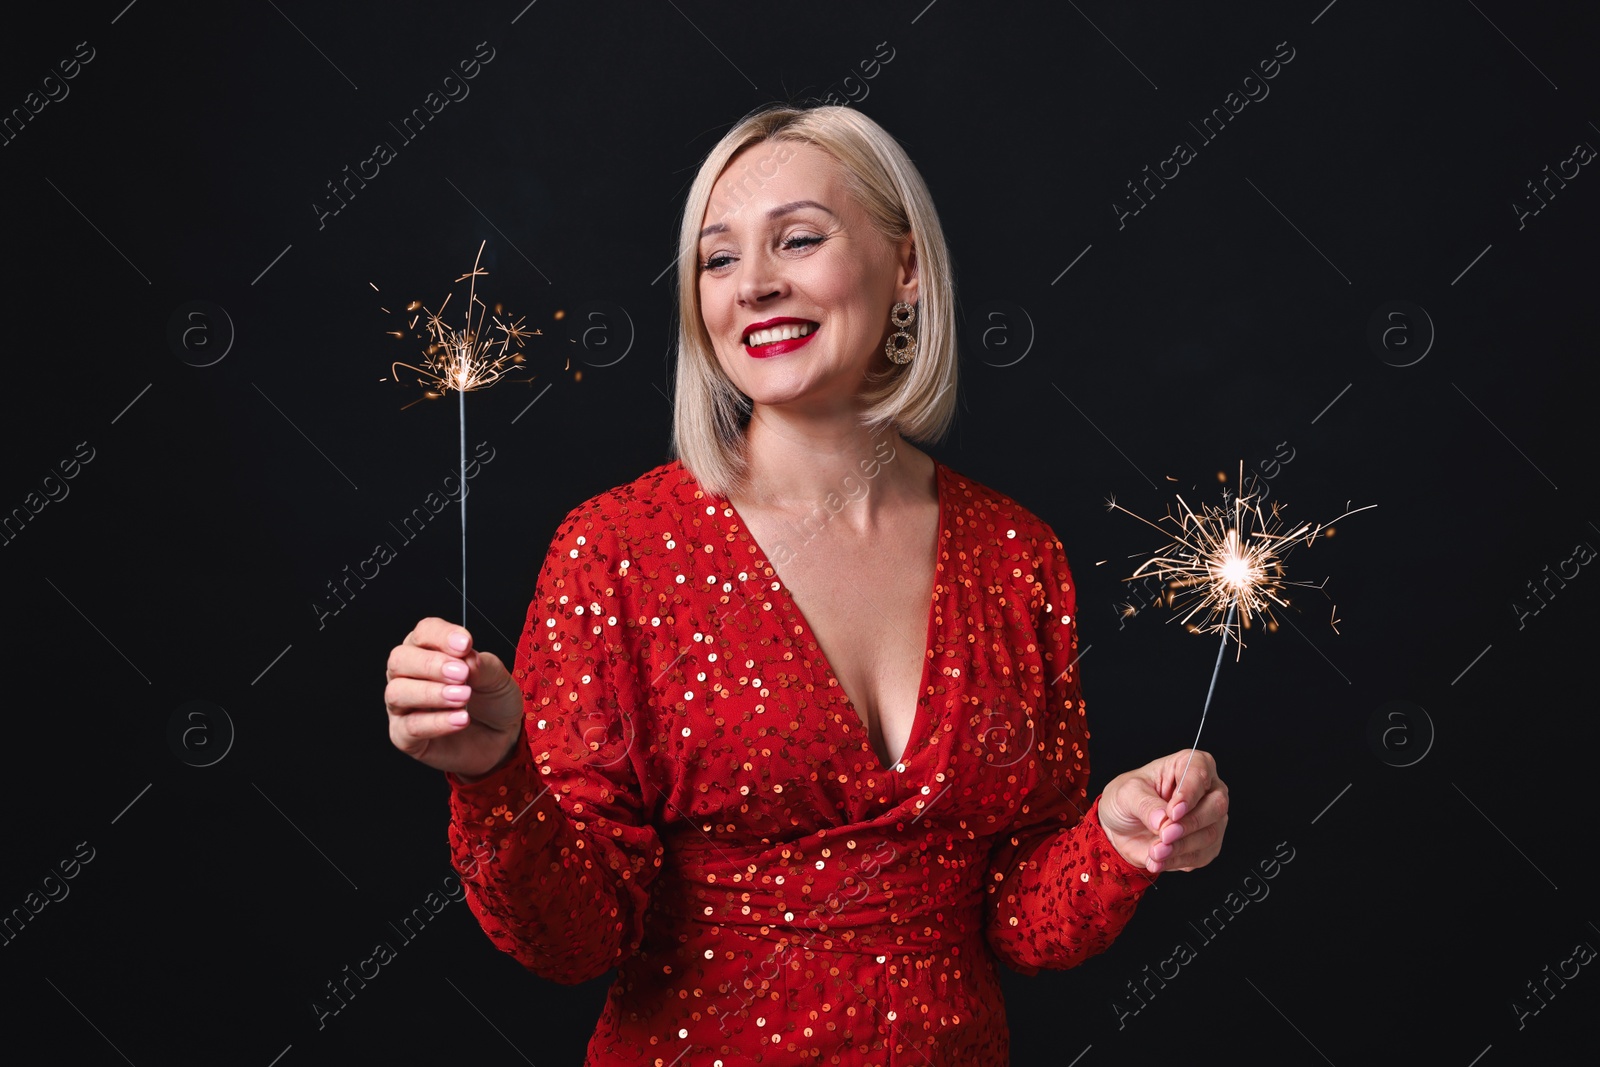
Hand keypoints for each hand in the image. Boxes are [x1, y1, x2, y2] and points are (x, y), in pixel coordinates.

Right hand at [384, 617, 524, 779]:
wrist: (501, 737)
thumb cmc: (492, 701)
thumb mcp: (497, 678)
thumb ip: (482, 665)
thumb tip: (467, 658)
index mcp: (427, 650)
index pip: (423, 632)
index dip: (441, 636)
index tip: (465, 644)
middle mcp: (407, 675)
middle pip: (400, 659)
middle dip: (431, 664)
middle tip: (461, 673)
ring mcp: (403, 706)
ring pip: (398, 692)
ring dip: (431, 693)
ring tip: (463, 697)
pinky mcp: (404, 736)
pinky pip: (410, 727)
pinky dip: (437, 722)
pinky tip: (461, 719)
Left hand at [1097, 749, 1227, 874]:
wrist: (1121, 826)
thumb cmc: (1127, 798)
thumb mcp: (1126, 793)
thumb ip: (1145, 804)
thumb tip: (1163, 819)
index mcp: (1188, 764)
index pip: (1200, 773)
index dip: (1190, 793)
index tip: (1173, 812)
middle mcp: (1206, 790)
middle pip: (1216, 806)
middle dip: (1189, 824)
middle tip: (1164, 834)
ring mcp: (1210, 818)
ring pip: (1210, 834)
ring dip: (1181, 847)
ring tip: (1154, 851)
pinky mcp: (1206, 844)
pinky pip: (1201, 855)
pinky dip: (1178, 860)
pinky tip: (1158, 860)